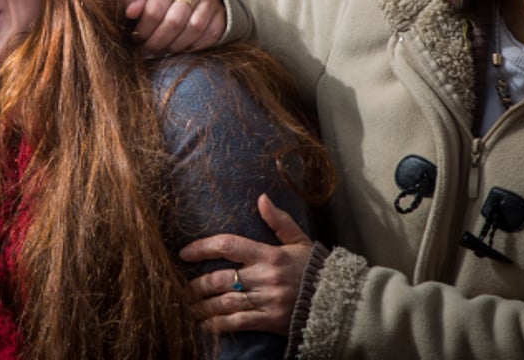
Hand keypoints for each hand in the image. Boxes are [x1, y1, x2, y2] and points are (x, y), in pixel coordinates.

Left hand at [124, 0, 224, 54]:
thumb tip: (131, 12)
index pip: (154, 11)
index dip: (143, 30)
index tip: (137, 38)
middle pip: (174, 23)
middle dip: (157, 42)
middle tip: (149, 48)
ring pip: (193, 30)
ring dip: (175, 46)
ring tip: (162, 49)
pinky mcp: (222, 13)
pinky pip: (210, 35)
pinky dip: (194, 47)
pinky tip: (180, 48)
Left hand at [179, 194, 311, 334]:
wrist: (341, 301)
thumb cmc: (317, 270)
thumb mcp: (300, 242)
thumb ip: (279, 221)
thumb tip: (261, 198)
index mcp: (270, 254)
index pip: (228, 245)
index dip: (202, 248)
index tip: (185, 253)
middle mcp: (266, 276)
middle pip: (221, 278)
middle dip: (198, 284)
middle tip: (182, 286)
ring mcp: (268, 300)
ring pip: (225, 302)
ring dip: (203, 306)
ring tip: (188, 307)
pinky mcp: (271, 321)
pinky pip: (238, 323)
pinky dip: (219, 325)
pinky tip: (206, 325)